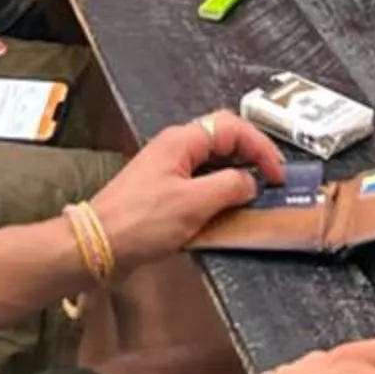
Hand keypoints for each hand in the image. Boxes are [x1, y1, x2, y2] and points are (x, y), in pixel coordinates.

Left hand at [92, 112, 284, 269]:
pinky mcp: (163, 192)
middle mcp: (175, 149)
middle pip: (222, 140)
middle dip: (250, 156)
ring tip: (255, 196)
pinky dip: (218, 194)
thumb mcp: (192, 204)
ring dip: (235, 176)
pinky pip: (200, 184)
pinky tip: (227, 213)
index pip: (232, 127)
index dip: (260, 146)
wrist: (96, 245)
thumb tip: (251, 182)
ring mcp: (168, 170)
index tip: (277, 173)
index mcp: (182, 141)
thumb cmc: (141, 221)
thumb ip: (228, 187)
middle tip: (271, 180)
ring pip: (212, 163)